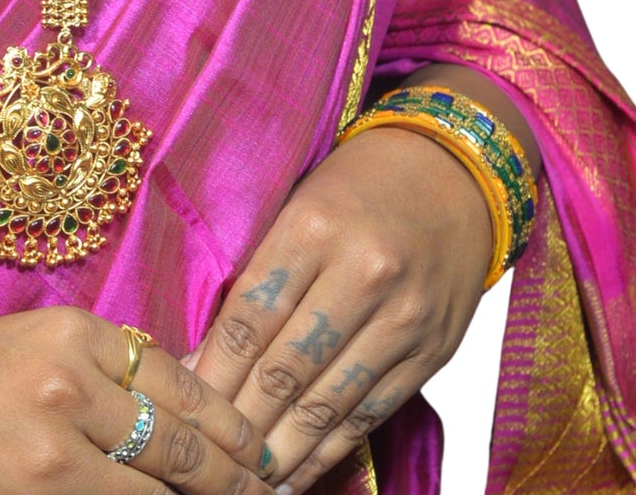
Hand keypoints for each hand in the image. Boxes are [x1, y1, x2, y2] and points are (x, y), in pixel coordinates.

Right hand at [0, 306, 269, 494]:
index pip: (190, 389)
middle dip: (240, 488)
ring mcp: (48, 454)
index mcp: (70, 334)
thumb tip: (193, 418)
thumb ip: (101, 373)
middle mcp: (66, 386)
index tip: (269, 464)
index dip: (240, 438)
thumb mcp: (23, 352)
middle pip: (191, 454)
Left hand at [186, 128, 492, 491]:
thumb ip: (259, 273)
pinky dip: (332, 449)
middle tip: (204, 457)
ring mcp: (404, 318)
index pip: (251, 315)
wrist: (454, 172)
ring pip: (329, 401)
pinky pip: (373, 411)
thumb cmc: (358, 184)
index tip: (181, 406)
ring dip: (282, 449)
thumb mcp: (298, 203)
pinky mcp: (433, 351)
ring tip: (244, 480)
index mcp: (316, 226)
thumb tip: (203, 355)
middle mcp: (364, 274)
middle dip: (240, 421)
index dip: (213, 370)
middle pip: (286, 367)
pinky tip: (299, 470)